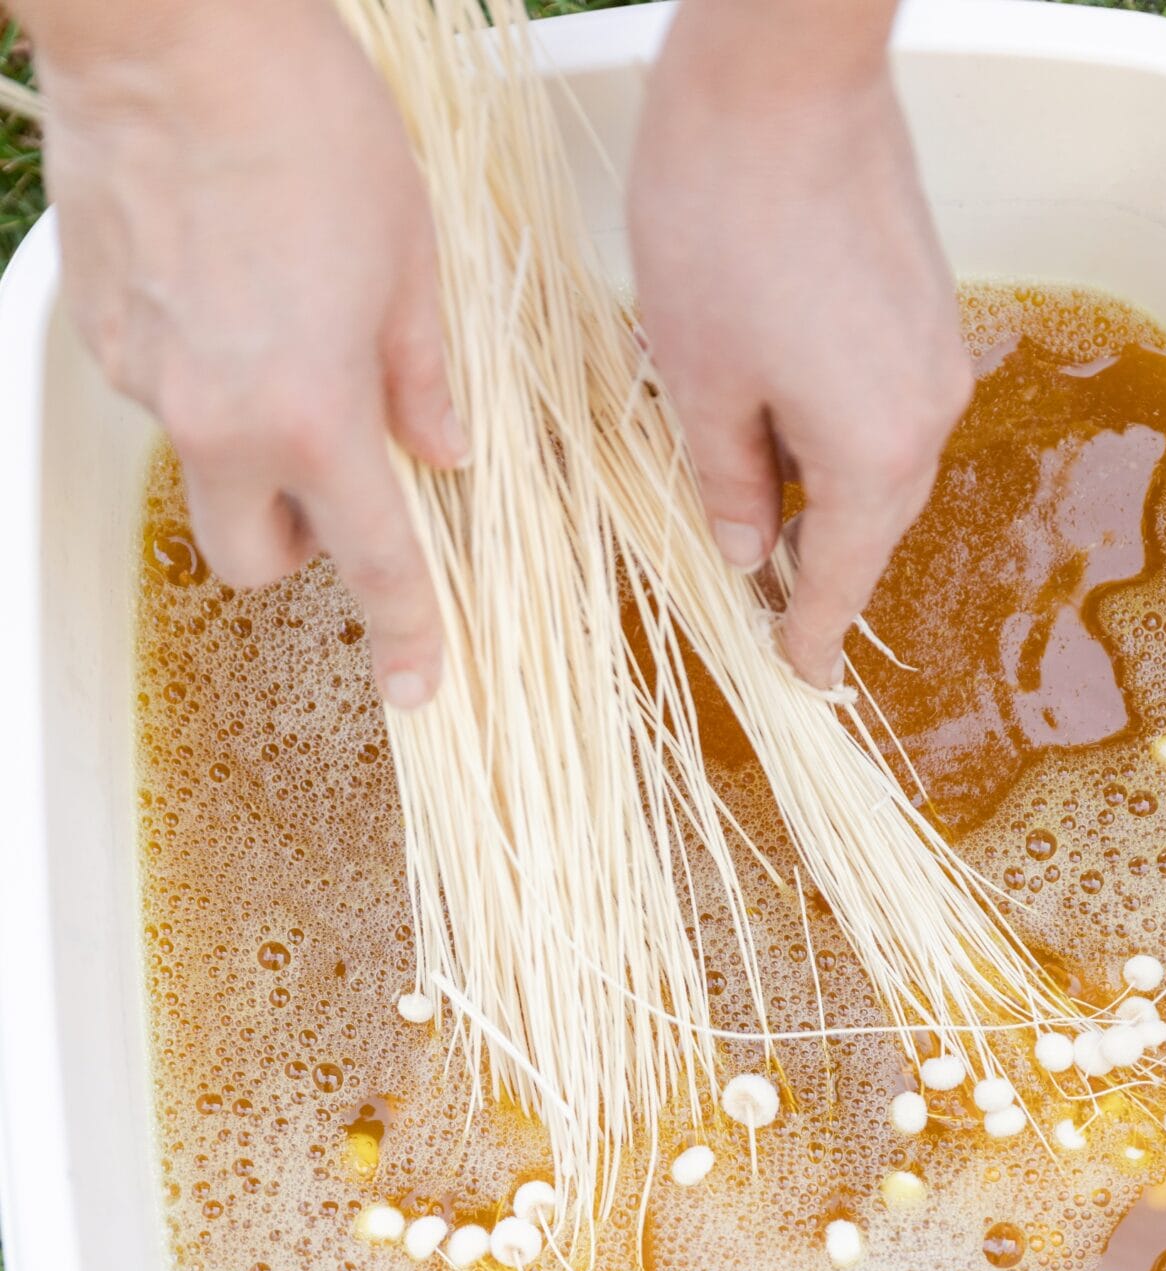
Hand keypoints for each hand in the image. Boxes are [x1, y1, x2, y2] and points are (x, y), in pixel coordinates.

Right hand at [36, 0, 459, 705]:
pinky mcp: (98, 335)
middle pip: (253, 560)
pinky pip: (160, 396)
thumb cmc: (306, 120)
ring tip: (277, 327)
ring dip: (248, 445)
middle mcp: (216, 423)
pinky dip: (201, 378)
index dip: (406, 632)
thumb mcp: (409, 253)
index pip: (373, 563)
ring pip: (204, 471)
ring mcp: (145, 382)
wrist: (164, 24)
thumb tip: (444, 453)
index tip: (419, 686)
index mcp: (312, 416)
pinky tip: (224, 288)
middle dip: (301, 543)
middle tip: (338, 468)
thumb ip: (425, 375)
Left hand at [628, 0, 972, 688]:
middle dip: (820, 567)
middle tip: (773, 607)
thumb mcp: (698, 379)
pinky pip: (886, 403)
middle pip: (872, 524)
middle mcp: (927, 411)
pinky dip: (840, 434)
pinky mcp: (926, 300)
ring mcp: (936, 350)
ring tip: (761, 513)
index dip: (810, 633)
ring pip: (881, 461)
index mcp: (873, 454)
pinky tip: (784, 424)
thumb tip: (746, 548)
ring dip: (826, 495)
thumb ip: (727, 480)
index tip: (800, 675)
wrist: (781, 75)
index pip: (840, 578)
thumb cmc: (722, 226)